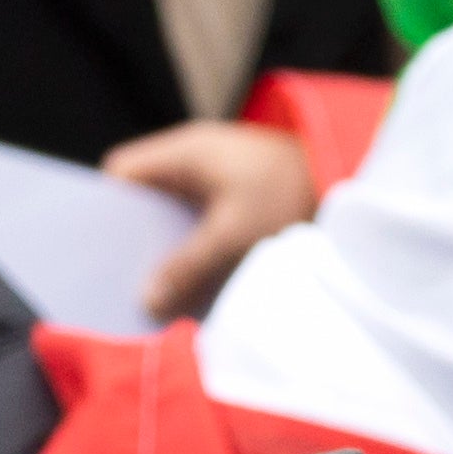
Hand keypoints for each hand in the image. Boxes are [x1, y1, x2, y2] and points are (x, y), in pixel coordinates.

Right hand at [104, 117, 320, 319]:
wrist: (355, 174)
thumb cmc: (289, 194)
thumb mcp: (234, 235)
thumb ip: (187, 268)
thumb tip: (146, 301)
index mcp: (185, 152)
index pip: (122, 172)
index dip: (105, 209)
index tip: (97, 251)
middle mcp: (197, 159)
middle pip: (147, 199)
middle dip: (137, 239)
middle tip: (126, 281)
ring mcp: (222, 176)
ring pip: (177, 214)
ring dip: (172, 248)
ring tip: (161, 292)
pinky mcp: (244, 196)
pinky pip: (205, 222)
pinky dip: (198, 248)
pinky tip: (200, 282)